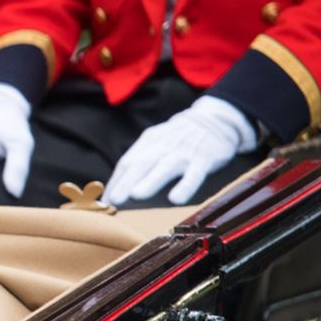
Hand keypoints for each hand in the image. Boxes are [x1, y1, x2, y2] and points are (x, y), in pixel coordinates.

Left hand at [104, 95, 257, 206]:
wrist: (215, 119)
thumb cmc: (179, 138)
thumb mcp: (157, 142)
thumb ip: (140, 161)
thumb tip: (118, 188)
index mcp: (149, 142)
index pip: (127, 162)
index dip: (116, 182)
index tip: (105, 201)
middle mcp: (164, 146)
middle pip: (142, 163)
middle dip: (126, 182)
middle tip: (114, 200)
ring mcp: (184, 152)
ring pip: (165, 167)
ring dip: (149, 182)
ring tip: (135, 196)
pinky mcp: (204, 159)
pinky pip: (194, 174)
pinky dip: (185, 186)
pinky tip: (176, 199)